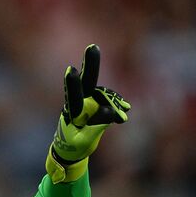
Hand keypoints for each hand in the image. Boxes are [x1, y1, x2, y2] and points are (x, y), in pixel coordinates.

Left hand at [47, 44, 130, 182]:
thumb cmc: (74, 146)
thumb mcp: (85, 141)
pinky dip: (118, 105)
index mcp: (71, 113)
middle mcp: (80, 103)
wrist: (72, 149)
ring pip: (105, 95)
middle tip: (93, 46)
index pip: (73, 97)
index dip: (73, 84)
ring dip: (115, 102)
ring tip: (123, 117)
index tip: (71, 70)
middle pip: (87, 82)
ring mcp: (88, 102)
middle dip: (90, 64)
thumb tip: (110, 110)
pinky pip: (110, 101)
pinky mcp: (96, 105)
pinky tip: (125, 110)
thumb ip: (97, 125)